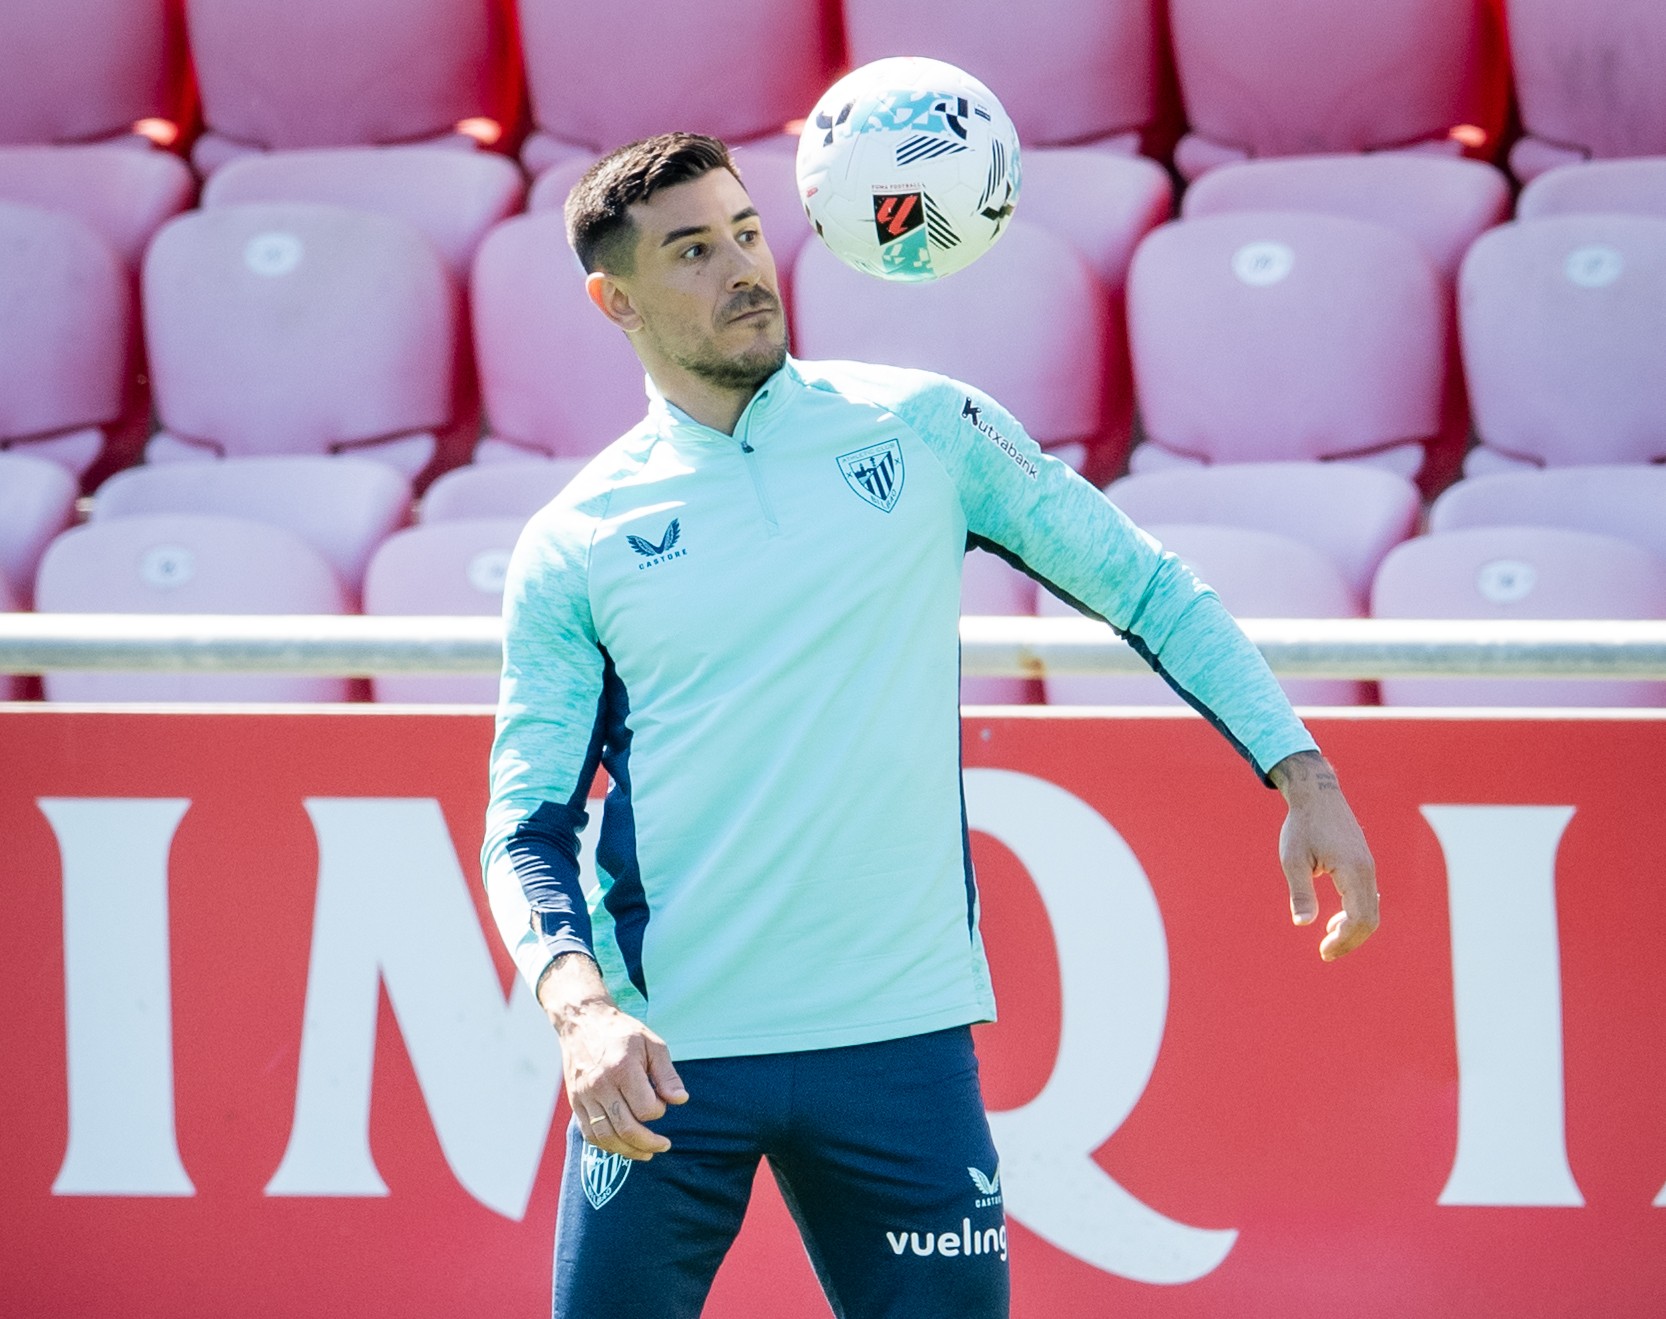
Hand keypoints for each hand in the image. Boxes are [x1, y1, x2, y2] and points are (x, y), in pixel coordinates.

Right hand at [538, 954, 687, 1160]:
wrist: (582, 1021)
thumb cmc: (622, 1033)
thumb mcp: (652, 1044)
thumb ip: (667, 1074)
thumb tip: (680, 1100)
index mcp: (622, 1068)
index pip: (645, 1108)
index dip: (659, 1111)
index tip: (662, 1102)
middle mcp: (600, 1085)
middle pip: (625, 1128)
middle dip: (648, 1143)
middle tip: (664, 1145)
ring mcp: (584, 1096)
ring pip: (605, 1137)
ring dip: (628, 1151)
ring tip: (646, 1153)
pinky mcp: (575, 1103)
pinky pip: (590, 1134)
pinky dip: (607, 1146)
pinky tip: (623, 1145)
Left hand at [1268, 751, 1378, 960]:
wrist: (1317, 794)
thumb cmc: (1302, 826)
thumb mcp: (1293, 859)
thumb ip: (1300, 892)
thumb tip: (1303, 924)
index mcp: (1353, 870)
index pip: (1359, 918)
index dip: (1344, 940)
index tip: (1323, 951)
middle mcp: (1367, 871)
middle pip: (1370, 919)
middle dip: (1349, 941)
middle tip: (1325, 953)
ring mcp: (1369, 868)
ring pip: (1371, 910)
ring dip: (1352, 929)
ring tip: (1327, 939)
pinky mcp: (1365, 865)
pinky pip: (1368, 898)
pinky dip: (1356, 914)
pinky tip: (1335, 920)